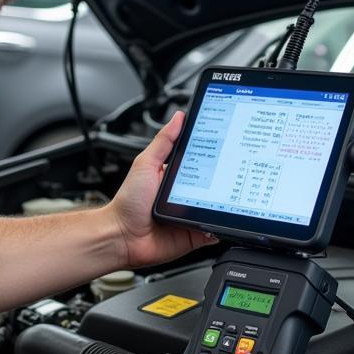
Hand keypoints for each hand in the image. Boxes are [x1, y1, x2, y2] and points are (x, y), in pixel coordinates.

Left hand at [106, 111, 215, 268]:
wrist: (122, 236)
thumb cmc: (129, 202)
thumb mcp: (146, 163)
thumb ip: (163, 142)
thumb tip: (178, 117)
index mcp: (176, 176)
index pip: (202, 161)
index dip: (215, 154)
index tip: (228, 144)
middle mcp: (186, 195)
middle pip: (214, 183)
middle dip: (224, 179)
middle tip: (231, 171)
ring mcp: (192, 214)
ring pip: (218, 206)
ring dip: (223, 202)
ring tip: (225, 195)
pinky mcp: (195, 233)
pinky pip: (215, 229)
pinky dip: (221, 225)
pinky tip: (220, 217)